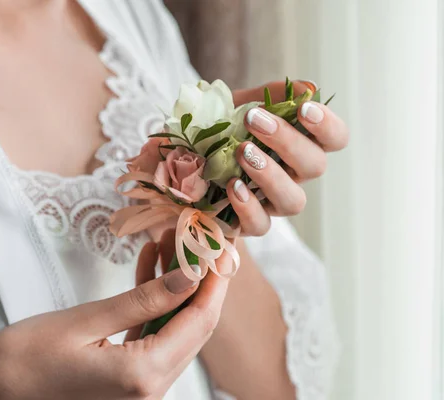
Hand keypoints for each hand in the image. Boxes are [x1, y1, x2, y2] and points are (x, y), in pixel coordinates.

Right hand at [0, 242, 227, 399]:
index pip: (199, 321)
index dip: (214, 281)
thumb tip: (190, 276)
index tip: (219, 244)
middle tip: (197, 236)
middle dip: (199, 280)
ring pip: (175, 331)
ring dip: (176, 288)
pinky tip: (149, 269)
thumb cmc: (23, 360)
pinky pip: (153, 339)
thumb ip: (142, 302)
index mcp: (142, 375)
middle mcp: (149, 390)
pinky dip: (155, 306)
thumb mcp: (84, 323)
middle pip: (194, 327)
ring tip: (169, 242)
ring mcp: (138, 390)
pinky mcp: (125, 383)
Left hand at [224, 80, 348, 235]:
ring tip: (242, 152)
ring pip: (293, 200)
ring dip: (270, 174)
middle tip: (253, 120)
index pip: (334, 139)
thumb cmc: (214, 129)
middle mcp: (292, 176)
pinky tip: (232, 185)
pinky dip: (248, 206)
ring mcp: (270, 203)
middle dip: (288, 141)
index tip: (303, 109)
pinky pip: (260, 224)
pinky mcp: (245, 223)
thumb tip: (308, 87)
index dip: (328, 125)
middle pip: (315, 166)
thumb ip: (271, 95)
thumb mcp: (236, 104)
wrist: (175, 157)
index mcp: (297, 144)